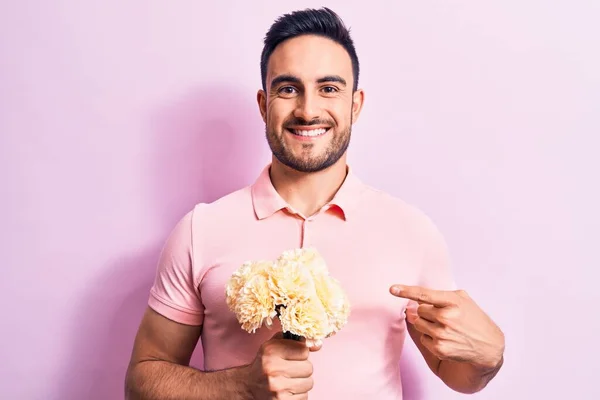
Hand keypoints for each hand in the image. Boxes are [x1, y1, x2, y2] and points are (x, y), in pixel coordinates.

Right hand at [246, 332, 318, 398]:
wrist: (247, 386)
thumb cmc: (264, 364)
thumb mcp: (274, 346)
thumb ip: (296, 341)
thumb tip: (318, 344)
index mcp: (271, 351)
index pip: (304, 350)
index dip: (300, 353)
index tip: (291, 356)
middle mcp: (273, 369)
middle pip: (309, 367)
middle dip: (302, 369)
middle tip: (290, 370)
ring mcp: (277, 388)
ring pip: (309, 383)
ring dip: (301, 382)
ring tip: (288, 380)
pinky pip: (305, 396)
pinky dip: (298, 394)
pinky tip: (287, 391)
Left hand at [390, 285, 504, 369]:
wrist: (489, 346)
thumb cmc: (473, 319)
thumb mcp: (463, 300)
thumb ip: (440, 296)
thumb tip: (414, 303)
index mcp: (453, 301)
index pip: (424, 294)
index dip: (406, 291)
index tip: (392, 289)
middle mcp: (446, 317)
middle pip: (419, 311)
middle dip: (425, 312)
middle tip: (441, 316)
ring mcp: (442, 334)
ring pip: (418, 324)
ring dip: (426, 324)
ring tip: (444, 327)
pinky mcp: (440, 348)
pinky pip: (423, 338)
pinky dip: (430, 338)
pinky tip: (446, 338)